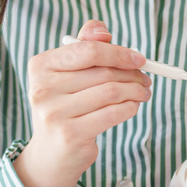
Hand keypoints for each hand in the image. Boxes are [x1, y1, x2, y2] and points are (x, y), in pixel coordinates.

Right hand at [13, 20, 150, 186]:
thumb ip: (84, 47)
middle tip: (145, 78)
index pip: (88, 50)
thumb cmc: (64, 107)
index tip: (139, 59)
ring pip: (111, 92)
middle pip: (103, 72)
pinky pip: (113, 113)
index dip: (118, 53)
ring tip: (143, 92)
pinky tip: (133, 107)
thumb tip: (102, 31)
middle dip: (132, 73)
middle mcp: (43, 88)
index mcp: (41, 66)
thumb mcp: (67, 75)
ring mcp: (54, 113)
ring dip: (135, 90)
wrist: (50, 155)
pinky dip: (130, 108)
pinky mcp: (70, 134)